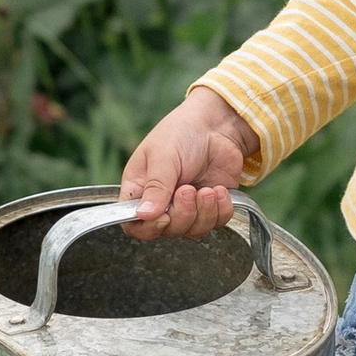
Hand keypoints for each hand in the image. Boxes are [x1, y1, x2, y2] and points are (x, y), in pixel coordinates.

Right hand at [120, 86, 254, 237]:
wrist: (217, 124)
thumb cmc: (181, 132)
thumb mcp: (163, 156)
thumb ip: (155, 187)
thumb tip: (143, 215)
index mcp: (140, 190)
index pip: (134, 225)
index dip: (148, 228)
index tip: (163, 216)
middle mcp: (162, 203)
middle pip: (167, 231)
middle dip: (182, 215)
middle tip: (189, 189)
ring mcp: (187, 206)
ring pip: (193, 231)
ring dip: (204, 213)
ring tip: (208, 190)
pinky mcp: (211, 206)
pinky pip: (216, 224)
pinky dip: (221, 211)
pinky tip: (220, 190)